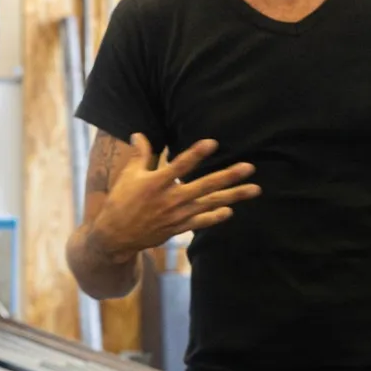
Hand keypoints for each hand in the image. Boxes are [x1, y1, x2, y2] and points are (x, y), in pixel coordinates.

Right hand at [89, 134, 260, 259]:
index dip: (196, 154)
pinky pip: (201, 222)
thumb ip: (139, 155)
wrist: (115, 236)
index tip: (213, 143)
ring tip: (254, 189)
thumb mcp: (128, 176)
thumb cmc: (120, 202)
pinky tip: (231, 210)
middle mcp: (170, 199)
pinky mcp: (177, 227)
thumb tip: (139, 134)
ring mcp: (176, 215)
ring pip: (210, 204)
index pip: (179, 165)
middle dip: (228, 176)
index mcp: (155, 183)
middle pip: (204, 186)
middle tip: (249, 167)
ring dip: (233, 196)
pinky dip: (216, 217)